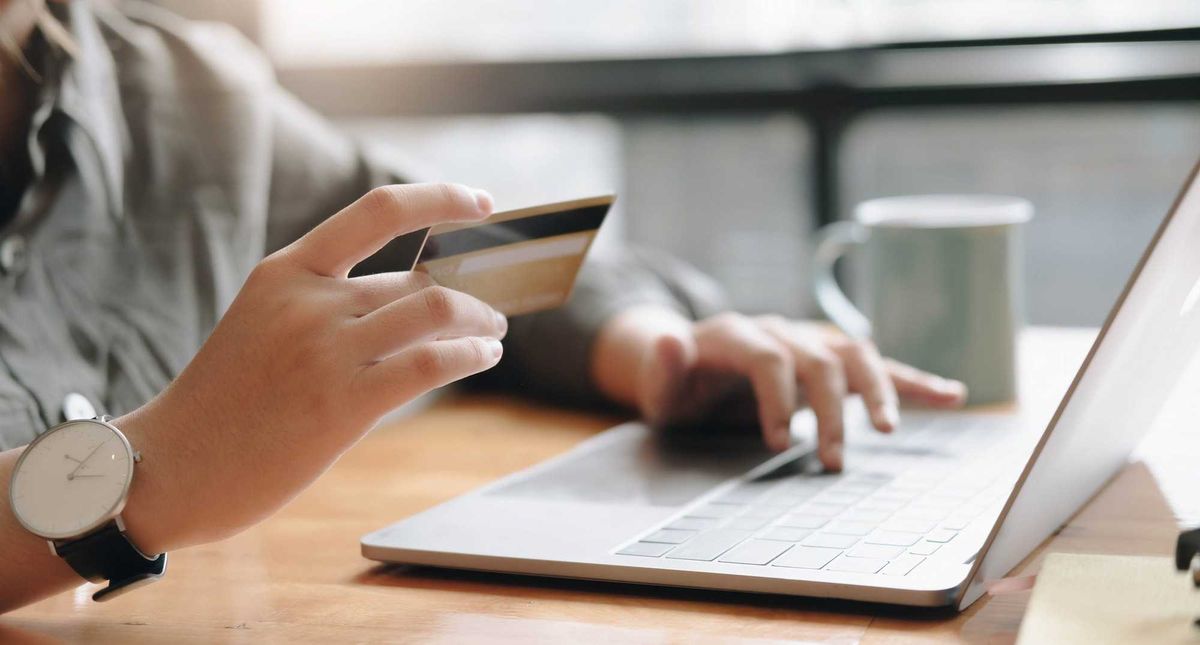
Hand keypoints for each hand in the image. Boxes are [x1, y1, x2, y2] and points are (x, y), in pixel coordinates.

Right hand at [116, 183, 508, 552]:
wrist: (172, 467)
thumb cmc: (227, 400)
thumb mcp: (264, 322)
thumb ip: (328, 302)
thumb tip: (418, 297)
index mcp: (286, 270)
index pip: (379, 210)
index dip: (440, 199)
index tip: (482, 203)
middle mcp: (309, 301)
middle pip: (419, 280)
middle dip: (472, 294)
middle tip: (493, 311)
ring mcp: (325, 351)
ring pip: (437, 311)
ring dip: (481, 322)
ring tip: (492, 335)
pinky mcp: (342, 404)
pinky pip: (432, 363)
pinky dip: (472, 355)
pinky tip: (483, 358)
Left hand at [592, 306, 966, 470]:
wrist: (690, 362)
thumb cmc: (676, 383)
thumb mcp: (658, 384)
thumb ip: (661, 367)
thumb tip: (668, 340)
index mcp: (736, 334)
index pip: (768, 357)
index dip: (775, 398)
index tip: (776, 444)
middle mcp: (780, 331)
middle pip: (817, 359)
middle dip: (829, 412)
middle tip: (833, 462)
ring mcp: (808, 341)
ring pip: (854, 354)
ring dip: (879, 390)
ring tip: (892, 430)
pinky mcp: (830, 358)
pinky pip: (876, 363)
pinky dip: (912, 379)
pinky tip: (951, 394)